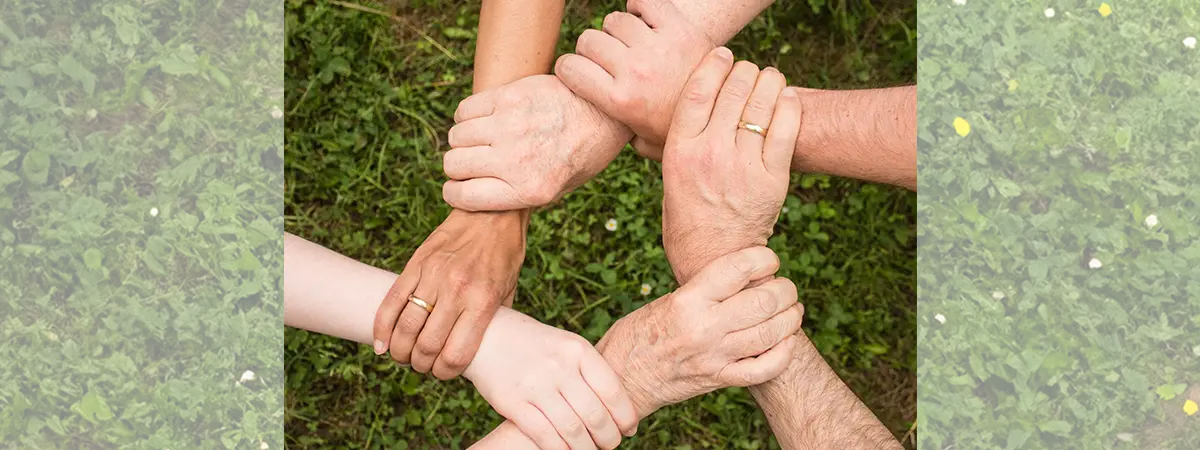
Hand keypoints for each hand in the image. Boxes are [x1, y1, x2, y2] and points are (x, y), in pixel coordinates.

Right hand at [372, 209, 525, 378]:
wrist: (492, 212)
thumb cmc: (504, 255)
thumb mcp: (508, 291)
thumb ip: (491, 321)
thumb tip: (476, 350)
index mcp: (482, 302)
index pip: (455, 354)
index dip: (445, 373)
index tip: (443, 372)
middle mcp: (456, 291)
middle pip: (426, 346)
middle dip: (421, 365)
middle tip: (423, 365)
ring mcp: (433, 276)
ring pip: (405, 327)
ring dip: (400, 351)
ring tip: (404, 356)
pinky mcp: (416, 264)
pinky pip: (391, 301)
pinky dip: (381, 328)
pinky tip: (381, 344)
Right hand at [442, 75, 631, 210]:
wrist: (605, 112)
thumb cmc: (581, 154)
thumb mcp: (557, 190)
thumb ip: (517, 196)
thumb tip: (474, 196)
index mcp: (529, 190)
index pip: (462, 196)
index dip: (455, 192)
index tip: (460, 187)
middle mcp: (516, 160)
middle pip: (453, 164)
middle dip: (458, 166)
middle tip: (474, 162)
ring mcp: (511, 125)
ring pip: (456, 136)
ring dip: (463, 140)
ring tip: (482, 139)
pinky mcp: (510, 96)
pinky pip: (465, 110)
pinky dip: (467, 116)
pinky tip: (485, 119)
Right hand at [465, 307, 638, 449]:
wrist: (487, 335)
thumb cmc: (535, 345)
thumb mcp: (566, 345)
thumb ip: (589, 372)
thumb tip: (619, 408)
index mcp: (578, 350)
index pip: (613, 391)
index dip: (625, 416)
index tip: (628, 429)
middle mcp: (559, 367)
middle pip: (595, 415)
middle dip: (609, 438)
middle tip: (610, 444)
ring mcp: (535, 385)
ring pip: (573, 430)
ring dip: (587, 448)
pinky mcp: (513, 403)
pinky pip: (544, 435)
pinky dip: (560, 449)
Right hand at [555, 0, 714, 157]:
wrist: (727, 112)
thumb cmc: (682, 130)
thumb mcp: (646, 144)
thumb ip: (620, 136)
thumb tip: (599, 134)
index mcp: (620, 101)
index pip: (569, 68)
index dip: (569, 68)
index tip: (578, 72)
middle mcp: (634, 71)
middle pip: (589, 41)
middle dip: (592, 49)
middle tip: (608, 59)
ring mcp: (657, 47)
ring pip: (615, 20)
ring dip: (618, 30)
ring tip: (630, 43)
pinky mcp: (679, 29)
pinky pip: (645, 2)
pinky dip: (640, 6)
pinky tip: (644, 19)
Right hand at [595, 247, 802, 414]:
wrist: (622, 377)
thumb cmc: (641, 332)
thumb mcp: (668, 300)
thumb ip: (706, 290)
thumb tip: (748, 276)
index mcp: (688, 300)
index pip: (739, 268)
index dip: (764, 258)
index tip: (769, 259)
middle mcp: (703, 327)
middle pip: (764, 300)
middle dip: (785, 290)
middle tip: (785, 287)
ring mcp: (714, 356)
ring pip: (771, 333)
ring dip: (790, 318)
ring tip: (792, 310)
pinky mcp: (719, 380)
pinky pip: (764, 368)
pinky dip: (783, 353)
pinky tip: (786, 341)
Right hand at [661, 47, 801, 282]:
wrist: (714, 260)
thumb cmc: (687, 219)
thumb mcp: (668, 179)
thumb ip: (672, 146)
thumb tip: (668, 116)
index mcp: (680, 151)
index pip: (698, 91)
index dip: (714, 65)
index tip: (724, 54)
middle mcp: (710, 155)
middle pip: (733, 92)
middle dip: (745, 72)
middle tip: (750, 70)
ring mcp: (743, 167)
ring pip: (761, 105)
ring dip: (769, 83)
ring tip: (771, 78)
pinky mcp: (772, 180)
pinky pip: (786, 131)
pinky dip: (789, 107)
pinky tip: (788, 98)